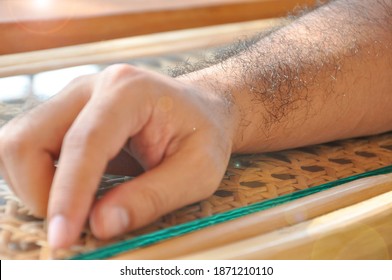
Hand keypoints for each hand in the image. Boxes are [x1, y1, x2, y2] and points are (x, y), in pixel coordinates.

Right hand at [0, 65, 235, 248]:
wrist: (202, 108)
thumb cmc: (205, 134)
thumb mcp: (198, 171)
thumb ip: (152, 197)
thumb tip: (99, 226)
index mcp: (129, 91)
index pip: (84, 143)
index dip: (68, 194)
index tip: (63, 239)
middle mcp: (91, 87)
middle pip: (27, 139)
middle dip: (39, 192)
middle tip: (74, 224)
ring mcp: (75, 99)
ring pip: (20, 144)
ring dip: (35, 186)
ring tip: (78, 207)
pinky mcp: (68, 115)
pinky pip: (33, 149)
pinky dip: (42, 179)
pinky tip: (74, 192)